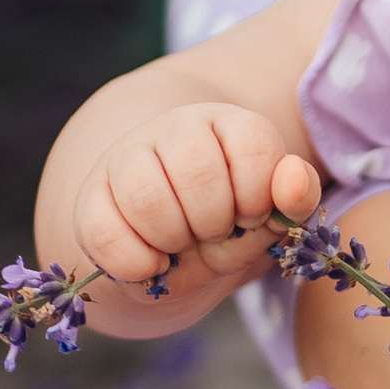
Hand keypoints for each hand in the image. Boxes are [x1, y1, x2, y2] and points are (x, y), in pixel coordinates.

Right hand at [76, 108, 322, 295]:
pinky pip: (105, 234)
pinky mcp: (92, 196)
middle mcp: (176, 128)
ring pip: (147, 199)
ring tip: (182, 245)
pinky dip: (135, 263)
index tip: (250, 215)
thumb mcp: (273, 219)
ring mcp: (128, 157)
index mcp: (230, 124)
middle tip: (213, 233)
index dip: (257, 198)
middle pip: (199, 176)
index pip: (254, 147)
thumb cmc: (232, 226)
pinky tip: (151, 263)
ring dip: (174, 241)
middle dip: (215, 224)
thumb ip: (297, 199)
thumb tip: (292, 178)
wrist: (175, 247)